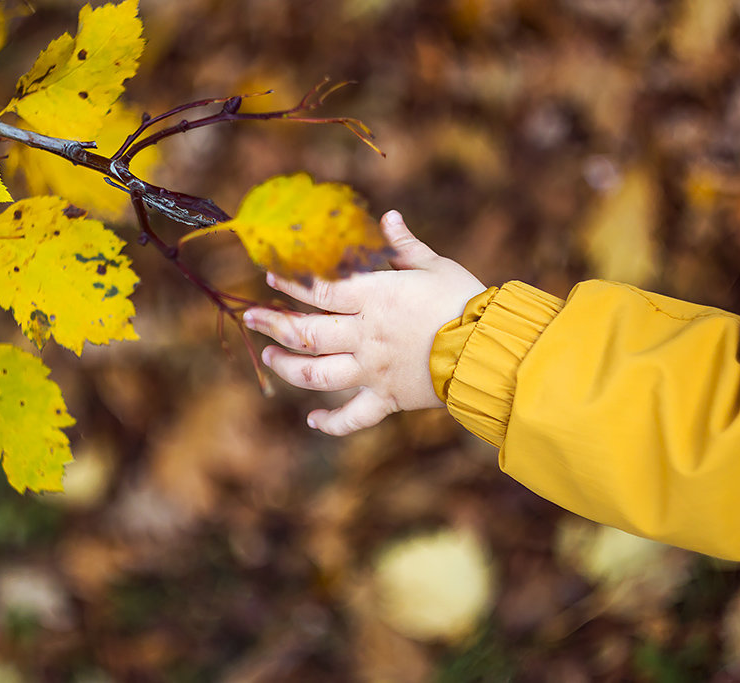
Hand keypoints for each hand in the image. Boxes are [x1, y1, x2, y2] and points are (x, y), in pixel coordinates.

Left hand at [242, 210, 485, 434]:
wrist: (489, 349)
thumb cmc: (465, 301)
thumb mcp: (435, 266)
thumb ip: (405, 246)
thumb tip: (389, 217)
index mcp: (374, 299)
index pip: (320, 291)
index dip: (291, 284)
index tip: (270, 278)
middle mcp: (364, 336)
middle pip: (307, 333)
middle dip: (273, 324)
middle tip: (251, 318)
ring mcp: (372, 370)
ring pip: (317, 375)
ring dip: (288, 367)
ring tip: (271, 357)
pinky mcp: (387, 399)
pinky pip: (352, 417)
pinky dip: (331, 423)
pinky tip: (313, 420)